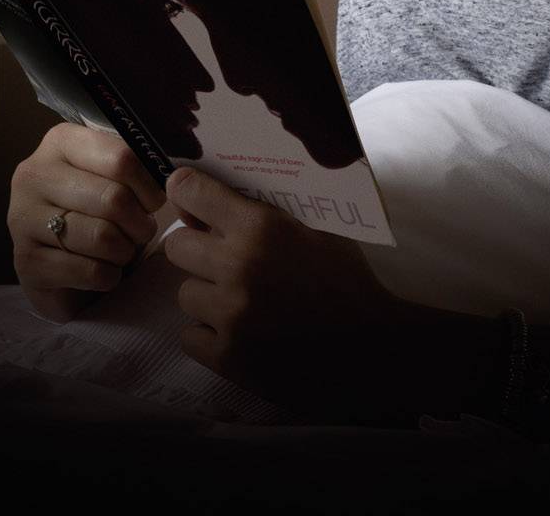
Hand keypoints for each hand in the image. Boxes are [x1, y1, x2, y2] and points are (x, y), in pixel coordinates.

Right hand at [7, 122, 168, 322]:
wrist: (58, 266)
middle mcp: (34, 175)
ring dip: (124, 252)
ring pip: (102, 237)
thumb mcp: (113, 178)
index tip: (154, 203)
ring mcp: (22, 218)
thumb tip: (173, 179)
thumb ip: (137, 169)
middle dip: (140, 224)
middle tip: (140, 233)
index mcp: (61, 142)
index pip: (122, 158)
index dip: (150, 186)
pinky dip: (109, 277)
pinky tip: (104, 273)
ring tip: (121, 252)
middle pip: (114, 199)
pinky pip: (90, 271)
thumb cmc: (95, 214)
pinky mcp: (25, 262)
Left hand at [158, 164, 446, 425]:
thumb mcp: (320, 231)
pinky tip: (237, 334)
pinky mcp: (228, 357)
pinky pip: (189, 337)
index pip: (192, 192)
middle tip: (221, 262)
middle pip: (176, 245)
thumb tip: (222, 196)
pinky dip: (209, 336)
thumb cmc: (349, 283)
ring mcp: (230, 314)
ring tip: (238, 304)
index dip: (187, 193)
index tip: (189, 199)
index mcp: (261, 227)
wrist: (373, 349)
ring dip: (207, 297)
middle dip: (196, 250)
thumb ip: (271, 214)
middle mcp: (238, 266)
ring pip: (184, 294)